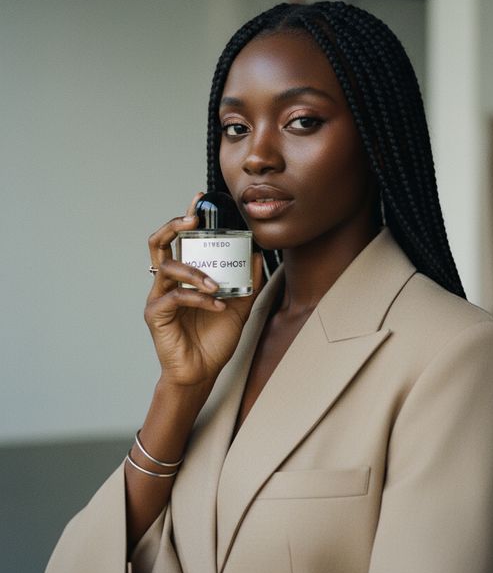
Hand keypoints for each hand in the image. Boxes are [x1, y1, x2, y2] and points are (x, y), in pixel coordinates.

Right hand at [144, 192, 263, 392]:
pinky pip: (175, 297)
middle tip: (193, 221)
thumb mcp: (240, 307)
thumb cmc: (214, 340)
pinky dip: (199, 298)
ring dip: (196, 272)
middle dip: (174, 226)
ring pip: (169, 268)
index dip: (186, 217)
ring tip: (216, 286)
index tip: (198, 200)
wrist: (202, 372)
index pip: (180, 239)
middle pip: (159, 243)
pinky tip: (217, 305)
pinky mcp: (156, 315)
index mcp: (184, 276)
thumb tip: (257, 254)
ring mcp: (159, 297)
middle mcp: (167, 282)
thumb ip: (247, 282)